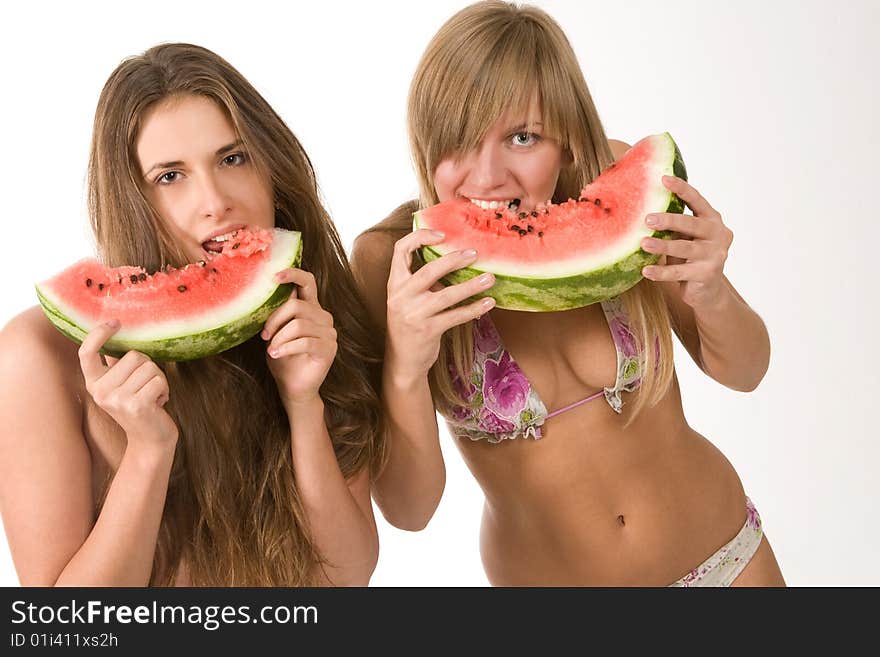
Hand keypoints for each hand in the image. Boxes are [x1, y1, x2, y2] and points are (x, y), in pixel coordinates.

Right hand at [78, 320, 177, 446]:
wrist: (150, 440)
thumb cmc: (140, 405)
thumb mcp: (121, 385)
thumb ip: (115, 364)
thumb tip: (115, 330)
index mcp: (93, 383)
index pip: (86, 352)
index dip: (98, 334)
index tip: (115, 322)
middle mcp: (101, 391)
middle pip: (134, 356)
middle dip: (148, 367)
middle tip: (146, 387)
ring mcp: (117, 399)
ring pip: (149, 367)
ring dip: (159, 379)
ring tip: (153, 395)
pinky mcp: (136, 405)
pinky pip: (159, 380)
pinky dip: (165, 389)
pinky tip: (159, 402)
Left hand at [262, 268, 336, 405]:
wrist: (293, 386)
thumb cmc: (282, 358)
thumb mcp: (275, 332)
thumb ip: (277, 313)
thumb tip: (267, 291)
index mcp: (311, 308)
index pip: (308, 282)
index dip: (293, 274)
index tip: (274, 276)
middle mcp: (323, 317)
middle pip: (296, 305)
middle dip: (274, 320)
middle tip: (264, 335)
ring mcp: (329, 333)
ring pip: (298, 325)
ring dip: (279, 338)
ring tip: (272, 349)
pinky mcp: (329, 349)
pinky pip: (305, 342)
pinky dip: (286, 348)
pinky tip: (276, 354)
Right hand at [385, 229, 495, 379]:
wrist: (403, 361)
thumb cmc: (411, 323)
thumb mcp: (409, 299)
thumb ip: (424, 281)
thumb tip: (457, 260)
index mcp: (395, 283)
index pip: (400, 249)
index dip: (420, 237)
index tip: (442, 235)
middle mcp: (400, 296)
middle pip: (428, 270)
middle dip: (454, 259)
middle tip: (475, 254)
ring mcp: (413, 314)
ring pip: (446, 295)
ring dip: (471, 285)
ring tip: (490, 278)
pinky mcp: (427, 330)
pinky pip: (455, 316)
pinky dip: (473, 309)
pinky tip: (488, 303)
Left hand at [640, 175, 733, 309]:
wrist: (706, 291)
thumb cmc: (690, 257)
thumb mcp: (684, 237)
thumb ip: (674, 224)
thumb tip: (642, 209)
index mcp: (712, 219)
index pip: (697, 200)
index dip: (681, 189)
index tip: (663, 179)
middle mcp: (718, 234)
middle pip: (692, 224)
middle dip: (669, 220)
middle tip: (648, 219)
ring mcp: (716, 254)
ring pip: (685, 247)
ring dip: (663, 246)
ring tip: (643, 243)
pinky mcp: (708, 274)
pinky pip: (679, 272)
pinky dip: (661, 272)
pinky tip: (646, 271)